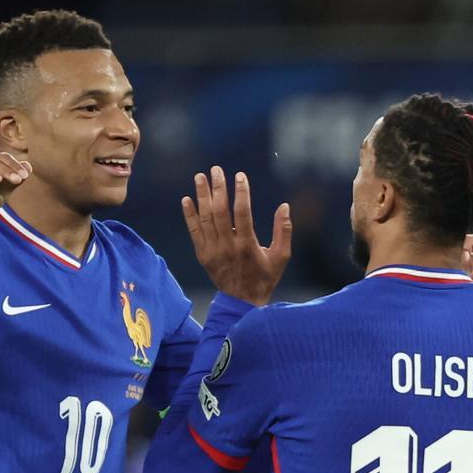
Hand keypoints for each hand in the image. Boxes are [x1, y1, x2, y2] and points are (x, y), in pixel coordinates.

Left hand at [182, 166, 291, 305]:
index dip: (241, 192)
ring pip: (205, 219)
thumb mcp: (282, 257)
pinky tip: (187, 199)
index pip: (243, 213)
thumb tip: (285, 206)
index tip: (239, 176)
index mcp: (248, 246)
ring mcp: (213, 251)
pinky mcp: (203, 255)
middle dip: (218, 188)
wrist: (242, 302)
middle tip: (216, 169)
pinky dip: (189, 216)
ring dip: (202, 196)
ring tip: (200, 177)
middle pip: (220, 212)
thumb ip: (284, 231)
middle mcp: (228, 247)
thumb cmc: (265, 278)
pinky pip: (194, 232)